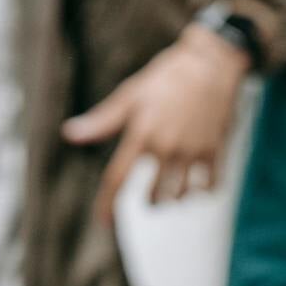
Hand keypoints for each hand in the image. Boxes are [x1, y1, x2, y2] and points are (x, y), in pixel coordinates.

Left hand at [62, 24, 252, 223]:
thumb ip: (102, 121)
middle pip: (154, 196)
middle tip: (152, 197)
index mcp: (141, 134)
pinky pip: (210, 185)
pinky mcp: (215, 149)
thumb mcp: (131, 95)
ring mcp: (192, 150)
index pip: (117, 179)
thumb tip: (70, 134)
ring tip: (175, 193)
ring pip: (181, 195)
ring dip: (175, 198)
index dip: (107, 205)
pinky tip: (200, 184)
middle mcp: (166, 147)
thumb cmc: (166, 77)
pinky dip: (203, 190)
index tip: (104, 223)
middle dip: (150, 201)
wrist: (211, 62)